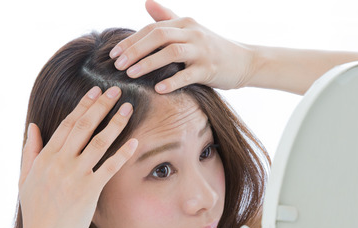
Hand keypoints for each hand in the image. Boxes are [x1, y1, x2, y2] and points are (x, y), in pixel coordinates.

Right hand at [17, 86, 137, 227]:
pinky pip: (109, 168)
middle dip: (100, 106)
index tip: (94, 91)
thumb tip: (32, 126)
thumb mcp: (25, 180)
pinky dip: (122, 154)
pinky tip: (135, 142)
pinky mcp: (88, 192)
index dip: (82, 106)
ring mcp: (74, 176)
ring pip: (98, 142)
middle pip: (83, 127)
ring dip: (114, 123)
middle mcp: (59, 163)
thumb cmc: (36, 215)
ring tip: (128, 108)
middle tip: (116, 90)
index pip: (66, 125)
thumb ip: (30, 152)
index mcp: (44, 158)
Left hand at [109, 0, 255, 92]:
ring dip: (149, 63)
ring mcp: (202, 51)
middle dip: (135, 50)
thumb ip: (168, 18)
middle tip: (117, 64)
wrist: (244, 61)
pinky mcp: (210, 69)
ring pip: (171, 52)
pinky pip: (188, 74)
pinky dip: (172, 81)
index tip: (113, 53)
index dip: (131, 40)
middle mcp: (192, 33)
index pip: (152, 29)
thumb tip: (147, 3)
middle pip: (158, 36)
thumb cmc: (213, 47)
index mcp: (184, 23)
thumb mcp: (191, 29)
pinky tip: (158, 89)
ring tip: (131, 74)